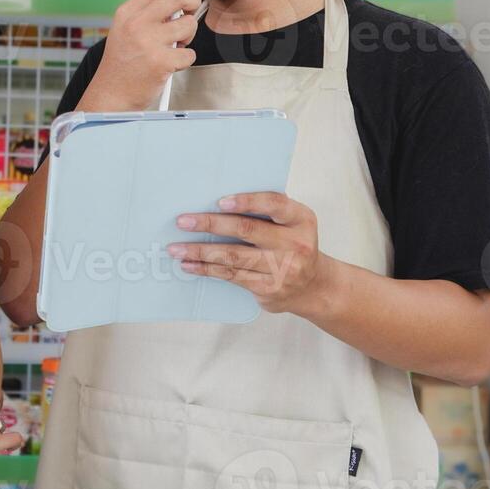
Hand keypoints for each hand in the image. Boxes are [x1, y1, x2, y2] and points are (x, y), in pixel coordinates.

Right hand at [84, 0, 214, 110]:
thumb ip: (150, 12)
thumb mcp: (127, 30)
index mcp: (128, 12)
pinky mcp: (161, 62)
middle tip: (190, 15)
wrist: (110, 96)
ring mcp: (148, 42)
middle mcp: (136, 23)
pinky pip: (189, 53)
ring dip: (188, 38)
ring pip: (189, 25)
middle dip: (193, 3)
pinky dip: (184, 60)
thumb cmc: (124, 63)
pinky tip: (169, 66)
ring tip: (174, 48)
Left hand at [167, 192, 330, 316]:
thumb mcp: (292, 223)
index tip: (219, 202)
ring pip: (233, 256)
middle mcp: (295, 243)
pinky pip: (231, 275)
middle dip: (210, 224)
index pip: (274, 204)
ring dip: (200, 251)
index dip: (246, 201)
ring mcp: (282, 268)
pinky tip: (190, 264)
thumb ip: (266, 211)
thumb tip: (216, 200)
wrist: (313, 286)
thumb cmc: (292, 245)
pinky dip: (207, 269)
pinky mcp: (268, 288)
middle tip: (183, 221)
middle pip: (247, 230)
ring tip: (176, 248)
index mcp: (300, 219)